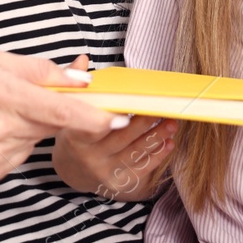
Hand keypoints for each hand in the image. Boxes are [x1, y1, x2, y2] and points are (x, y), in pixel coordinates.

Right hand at [0, 49, 121, 185]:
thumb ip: (40, 70)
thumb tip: (79, 79)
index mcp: (4, 95)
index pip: (63, 111)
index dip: (96, 117)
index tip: (121, 117)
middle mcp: (1, 130)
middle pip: (53, 124)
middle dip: (54, 111)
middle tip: (28, 97)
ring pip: (36, 140)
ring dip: (29, 126)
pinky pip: (19, 156)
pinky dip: (13, 143)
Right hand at [53, 56, 178, 198]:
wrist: (71, 170)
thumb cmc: (75, 133)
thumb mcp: (71, 112)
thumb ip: (79, 87)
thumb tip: (83, 59)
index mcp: (76, 136)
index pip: (98, 124)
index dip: (118, 114)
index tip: (136, 102)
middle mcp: (89, 156)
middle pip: (122, 137)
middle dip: (145, 122)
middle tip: (163, 107)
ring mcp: (104, 172)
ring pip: (135, 153)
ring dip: (156, 137)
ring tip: (172, 123)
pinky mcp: (118, 184)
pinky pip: (141, 170)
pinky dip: (157, 156)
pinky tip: (169, 143)